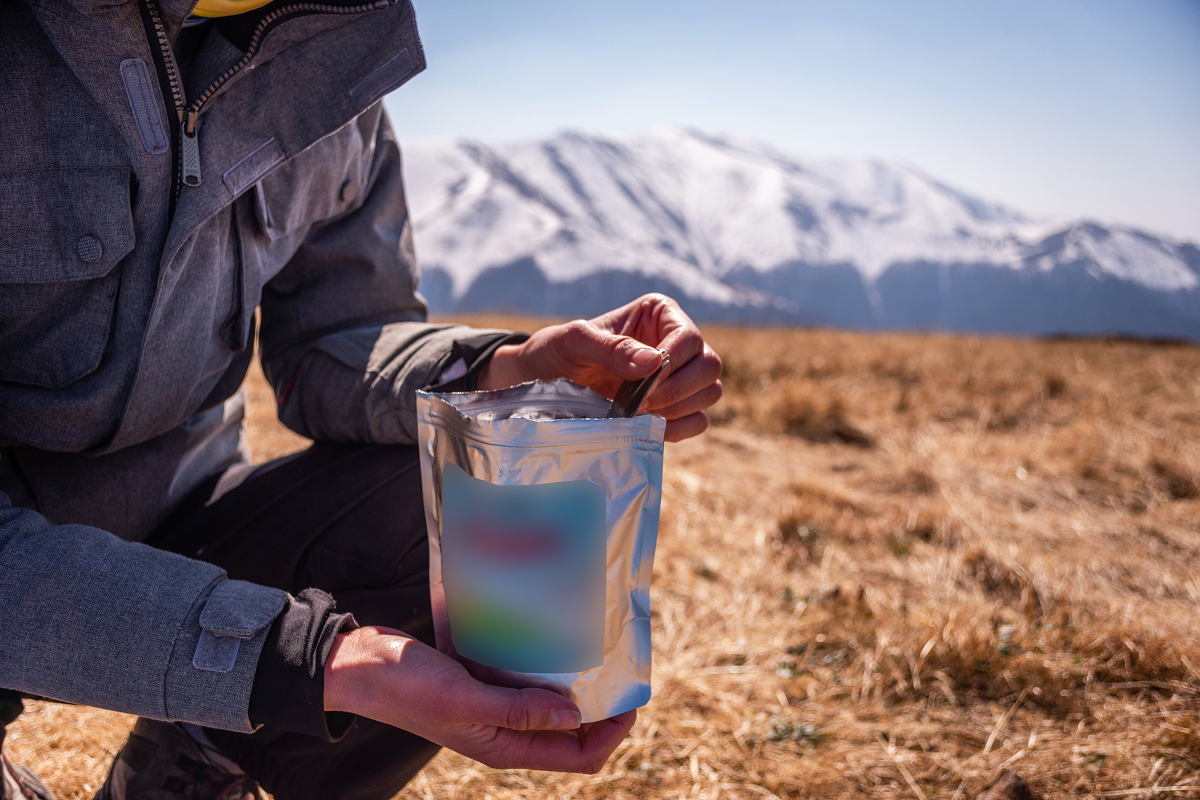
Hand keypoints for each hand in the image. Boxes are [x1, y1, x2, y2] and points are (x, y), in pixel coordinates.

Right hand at [324, 626, 636, 772]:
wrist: (362, 664)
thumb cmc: (408, 686)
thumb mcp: (464, 700)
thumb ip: (518, 711)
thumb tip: (575, 716)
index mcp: (505, 747)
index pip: (579, 756)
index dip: (612, 734)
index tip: (631, 699)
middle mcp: (506, 730)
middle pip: (573, 730)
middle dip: (603, 706)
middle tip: (622, 667)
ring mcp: (496, 704)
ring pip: (553, 701)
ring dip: (578, 681)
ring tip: (598, 648)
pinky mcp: (485, 679)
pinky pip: (529, 676)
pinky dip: (548, 661)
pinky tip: (556, 635)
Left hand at [477, 293, 721, 441]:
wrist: (538, 387)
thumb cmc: (554, 353)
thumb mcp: (574, 341)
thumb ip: (612, 348)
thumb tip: (654, 362)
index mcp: (659, 316)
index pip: (689, 338)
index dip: (672, 363)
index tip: (642, 383)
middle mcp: (675, 344)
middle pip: (708, 366)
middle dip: (677, 389)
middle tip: (639, 403)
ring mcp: (678, 378)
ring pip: (709, 393)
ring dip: (677, 409)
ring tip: (637, 413)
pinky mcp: (674, 409)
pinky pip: (698, 421)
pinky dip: (679, 429)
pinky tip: (648, 428)